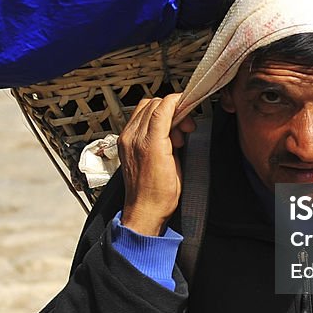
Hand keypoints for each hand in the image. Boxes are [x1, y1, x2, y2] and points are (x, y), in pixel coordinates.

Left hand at [118, 93, 196, 236]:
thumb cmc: (162, 195)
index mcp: (149, 144)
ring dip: (160, 113)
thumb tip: (178, 123)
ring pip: (143, 109)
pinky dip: (150, 120)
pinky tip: (160, 134)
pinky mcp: (124, 144)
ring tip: (172, 132)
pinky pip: (136, 120)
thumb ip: (175, 138)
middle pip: (152, 105)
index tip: (188, 104)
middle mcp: (134, 139)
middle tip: (184, 124)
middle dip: (172, 108)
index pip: (162, 107)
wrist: (144, 211)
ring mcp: (126, 140)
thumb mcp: (177, 165)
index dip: (177, 101)